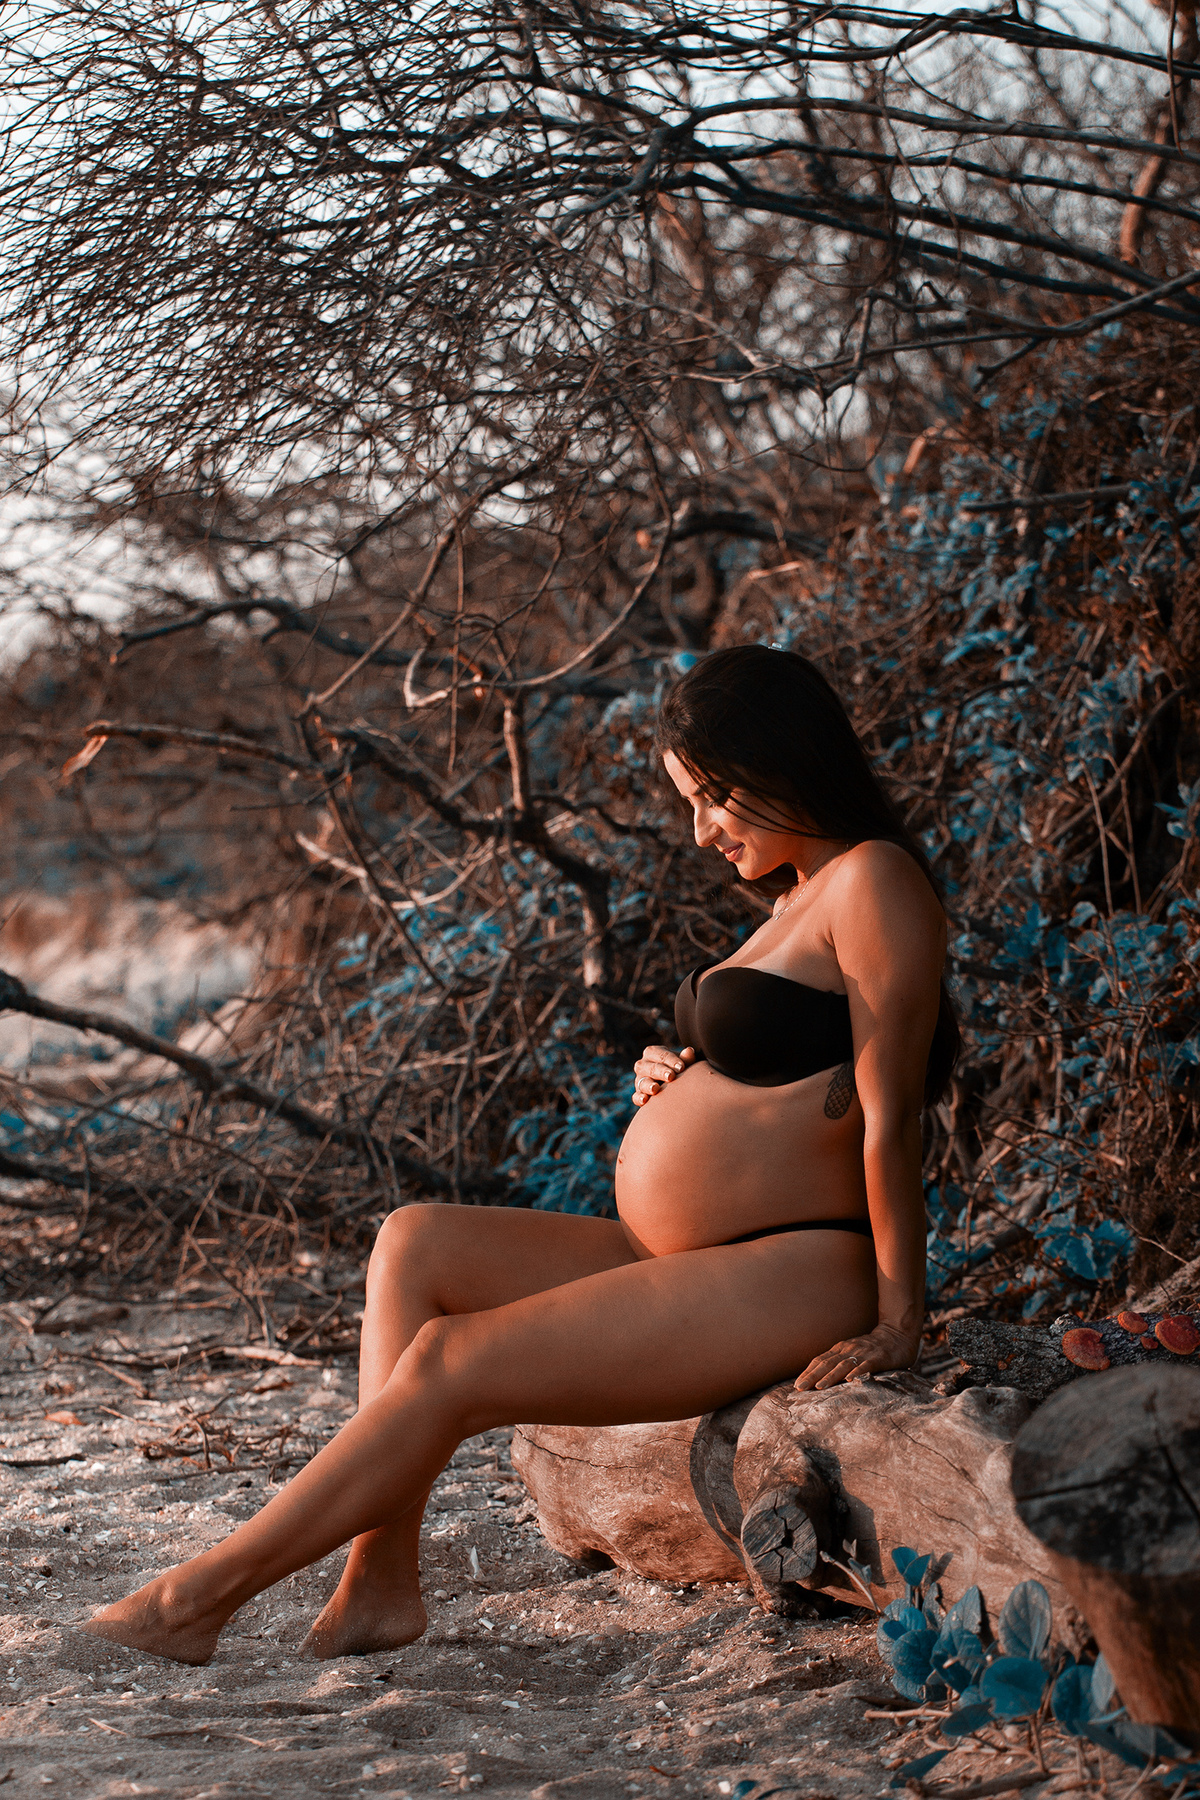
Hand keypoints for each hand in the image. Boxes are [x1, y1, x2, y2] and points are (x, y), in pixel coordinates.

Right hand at [631, 1043, 695, 1106]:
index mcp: (652, 1053)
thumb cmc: (678, 1069)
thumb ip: (686, 1059)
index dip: (672, 1061)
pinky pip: (636, 1097)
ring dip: (649, 1085)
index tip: (681, 1067)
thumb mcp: (682, 1064)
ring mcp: (640, 1080)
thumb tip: (689, 1051)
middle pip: (651, 1068)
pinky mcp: (639, 1094)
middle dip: (661, 1072)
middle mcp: (643, 1065)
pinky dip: (639, 1098)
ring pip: (642, 1082)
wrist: (674, 1084)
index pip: (662, 1055)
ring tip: (655, 1088)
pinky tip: (644, 1100)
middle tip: (671, 1076)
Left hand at [793, 1321, 919, 1390]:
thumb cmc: (872, 1348)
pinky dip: (857, 1372)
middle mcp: (848, 1350)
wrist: (898, 1334)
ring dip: (830, 1376)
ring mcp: (863, 1353)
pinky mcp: (878, 1358)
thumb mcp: (852, 1353)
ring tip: (819, 1387)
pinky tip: (850, 1380)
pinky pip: (866, 1366)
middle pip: (827, 1363)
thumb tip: (821, 1379)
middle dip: (812, 1376)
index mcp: (841, 1349)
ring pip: (843, 1365)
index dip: (808, 1372)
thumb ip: (839, 1363)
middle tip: (799, 1388)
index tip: (797, 1385)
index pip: (820, 1361)